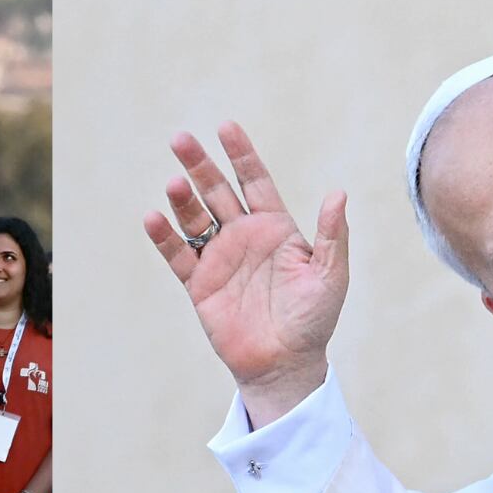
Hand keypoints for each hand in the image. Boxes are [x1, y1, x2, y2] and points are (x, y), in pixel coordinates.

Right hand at [141, 122, 348, 427]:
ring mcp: (219, 258)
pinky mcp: (199, 284)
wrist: (285, 364)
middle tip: (180, 139)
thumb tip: (338, 193)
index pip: (254, 181)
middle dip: (199, 165)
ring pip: (194, 218)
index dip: (241, 154)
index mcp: (275, 228)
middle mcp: (243, 236)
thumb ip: (332, 235)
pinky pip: (178, 255)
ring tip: (174, 182)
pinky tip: (153, 218)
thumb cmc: (313, 320)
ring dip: (183, 199)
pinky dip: (164, 237)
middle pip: (216, 191)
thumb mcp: (330, 275)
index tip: (226, 128)